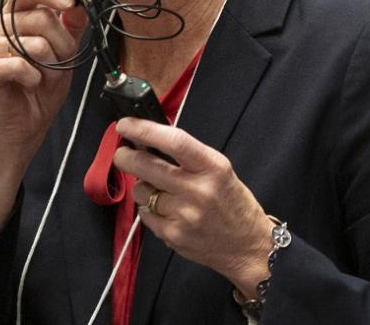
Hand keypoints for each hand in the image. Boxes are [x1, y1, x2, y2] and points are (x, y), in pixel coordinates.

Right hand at [0, 0, 86, 157]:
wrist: (27, 123)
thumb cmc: (43, 85)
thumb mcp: (66, 51)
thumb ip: (71, 26)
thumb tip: (77, 4)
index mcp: (14, 17)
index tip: (70, 2)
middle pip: (41, 18)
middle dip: (62, 45)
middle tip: (59, 64)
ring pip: (34, 43)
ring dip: (50, 65)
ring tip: (42, 77)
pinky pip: (19, 65)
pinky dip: (33, 78)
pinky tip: (29, 84)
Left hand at [113, 118, 274, 295]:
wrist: (248, 245)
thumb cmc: (234, 203)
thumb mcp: (221, 171)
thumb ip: (190, 158)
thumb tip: (151, 143)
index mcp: (213, 167)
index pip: (175, 142)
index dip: (145, 130)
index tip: (126, 125)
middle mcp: (198, 190)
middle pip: (147, 166)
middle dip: (127, 157)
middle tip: (122, 154)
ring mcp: (183, 215)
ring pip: (142, 191)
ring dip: (143, 187)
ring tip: (159, 190)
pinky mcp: (172, 236)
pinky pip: (145, 214)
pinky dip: (150, 209)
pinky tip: (166, 210)